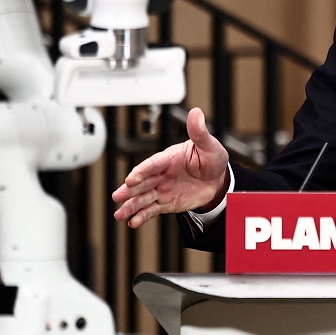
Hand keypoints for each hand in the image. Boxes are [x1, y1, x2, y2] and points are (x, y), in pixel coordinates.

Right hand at [112, 107, 229, 227]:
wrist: (218, 180)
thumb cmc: (211, 159)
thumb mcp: (209, 146)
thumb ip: (200, 132)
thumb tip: (196, 113)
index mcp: (168, 158)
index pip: (153, 164)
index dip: (142, 171)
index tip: (132, 179)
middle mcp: (161, 174)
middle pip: (142, 182)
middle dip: (129, 190)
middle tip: (117, 196)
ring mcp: (161, 189)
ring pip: (143, 198)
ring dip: (130, 206)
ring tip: (120, 214)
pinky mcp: (165, 203)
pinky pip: (151, 210)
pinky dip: (142, 216)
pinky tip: (133, 222)